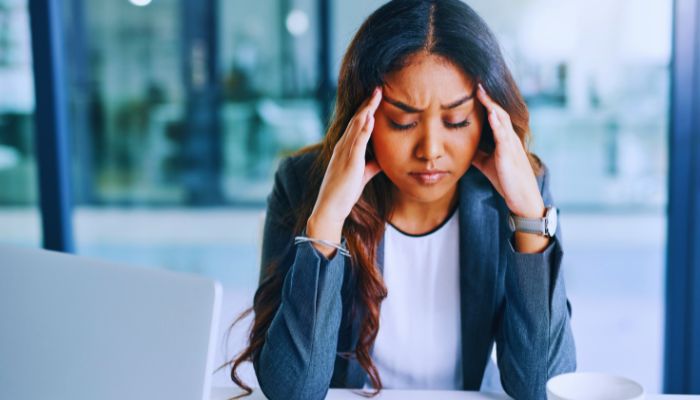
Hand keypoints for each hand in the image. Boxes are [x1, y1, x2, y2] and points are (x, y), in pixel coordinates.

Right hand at [307, 87, 382, 252]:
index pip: (357, 125)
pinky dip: (364, 129)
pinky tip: (370, 117)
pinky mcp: (349, 162)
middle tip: (378, 88)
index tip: (377, 97)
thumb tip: (382, 159)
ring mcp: (345, 153)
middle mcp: (343, 147)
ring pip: (356, 126)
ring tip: (376, 95)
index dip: (366, 110)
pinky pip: (357, 142)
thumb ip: (371, 166)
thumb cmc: (344, 194)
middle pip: (356, 120)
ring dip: (367, 110)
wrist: (330, 208)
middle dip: (368, 103)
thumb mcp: (361, 176)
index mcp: (345, 149)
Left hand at [472, 84, 544, 218]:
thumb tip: (461, 146)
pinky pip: (504, 136)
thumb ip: (478, 153)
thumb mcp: (487, 164)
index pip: (495, 116)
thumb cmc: (506, 181)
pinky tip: (490, 115)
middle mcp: (510, 138)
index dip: (486, 103)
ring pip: (503, 120)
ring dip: (492, 105)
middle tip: (477, 83)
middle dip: (488, 98)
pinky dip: (497, 124)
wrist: (521, 198)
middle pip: (499, 112)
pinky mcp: (509, 155)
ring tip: (482, 92)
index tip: (475, 90)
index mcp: (504, 139)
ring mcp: (511, 145)